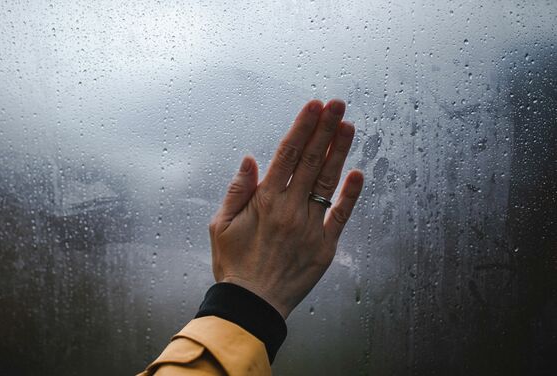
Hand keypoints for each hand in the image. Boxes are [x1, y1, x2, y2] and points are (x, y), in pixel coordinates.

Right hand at [208, 99, 363, 318]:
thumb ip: (236, 190)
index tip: (314, 106)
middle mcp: (290, 209)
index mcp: (265, 201)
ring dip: (339, 152)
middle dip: (325, 129)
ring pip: (328, 181)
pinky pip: (341, 215)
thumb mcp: (220, 225)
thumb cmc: (234, 265)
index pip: (287, 154)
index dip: (302, 127)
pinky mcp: (325, 246)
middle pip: (311, 160)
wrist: (252, 304)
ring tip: (349, 126)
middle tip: (338, 104)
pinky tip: (358, 173)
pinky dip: (350, 194)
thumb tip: (249, 159)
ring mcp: (311, 227)